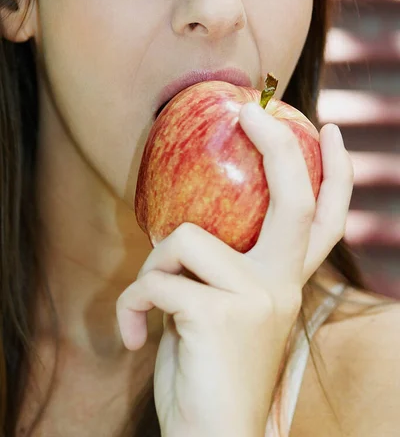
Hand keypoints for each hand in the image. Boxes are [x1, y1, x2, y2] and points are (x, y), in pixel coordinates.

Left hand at [117, 103, 353, 436]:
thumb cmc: (210, 369)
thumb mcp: (226, 311)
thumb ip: (225, 270)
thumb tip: (189, 228)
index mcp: (286, 281)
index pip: (325, 219)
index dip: (335, 173)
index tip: (328, 130)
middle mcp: (281, 284)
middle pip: (294, 198)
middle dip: (277, 145)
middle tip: (253, 112)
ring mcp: (255, 298)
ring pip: (185, 237)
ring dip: (152, 264)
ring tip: (149, 304)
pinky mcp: (220, 315)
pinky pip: (154, 279)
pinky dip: (132, 303)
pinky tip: (135, 335)